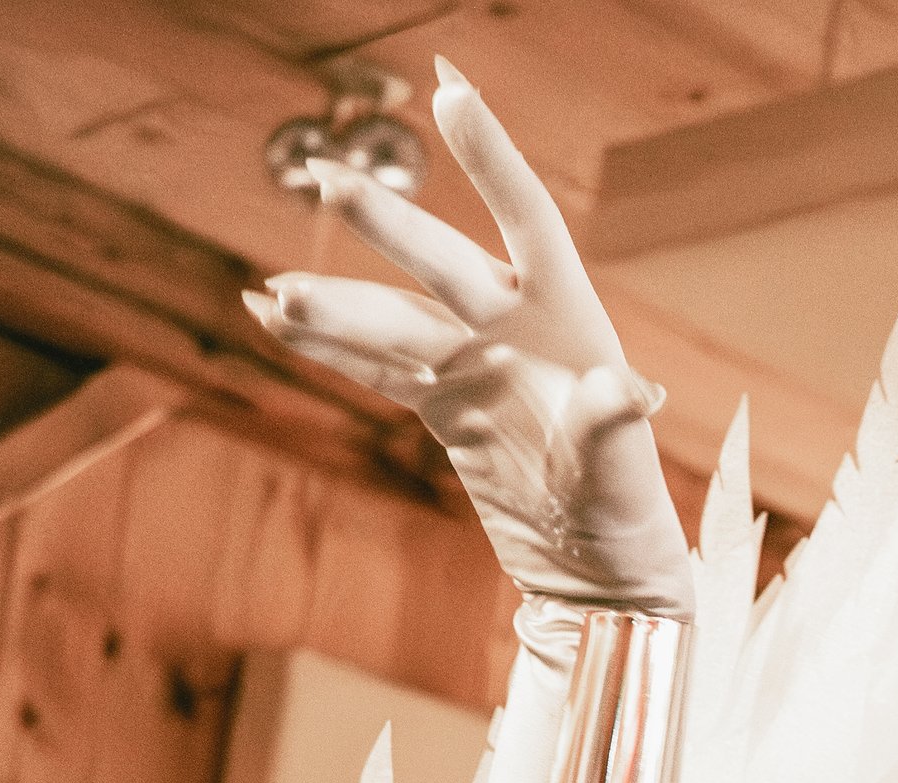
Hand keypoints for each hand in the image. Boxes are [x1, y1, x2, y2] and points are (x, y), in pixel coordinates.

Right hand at [245, 64, 692, 617]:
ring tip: (271, 296)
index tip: (450, 89)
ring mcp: (475, 363)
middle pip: (441, 263)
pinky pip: (377, 365)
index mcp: (569, 320)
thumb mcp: (622, 477)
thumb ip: (611, 429)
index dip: (490, 158)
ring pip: (393, 320)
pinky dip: (327, 345)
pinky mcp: (446, 407)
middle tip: (327, 182)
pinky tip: (271, 314)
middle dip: (385, 225)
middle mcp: (516, 327)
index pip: (528, 218)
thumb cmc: (627, 519)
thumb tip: (620, 391)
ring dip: (334, 307)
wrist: (602, 577)